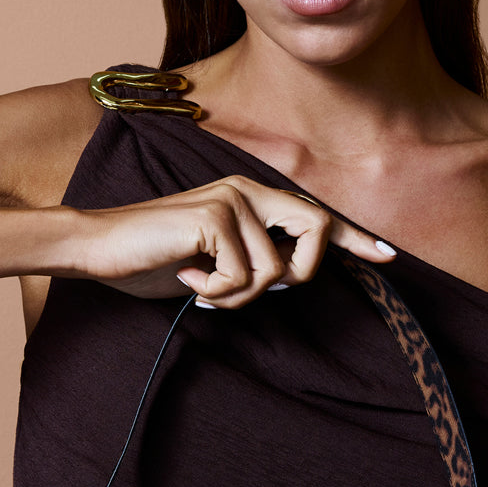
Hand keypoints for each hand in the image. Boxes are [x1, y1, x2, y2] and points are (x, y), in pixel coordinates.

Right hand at [66, 175, 394, 304]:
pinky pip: (244, 275)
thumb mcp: (215, 264)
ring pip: (275, 269)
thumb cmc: (155, 259)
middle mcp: (248, 190)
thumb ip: (255, 263)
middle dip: (297, 275)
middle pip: (316, 230)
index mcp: (251, 198)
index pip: (314, 217)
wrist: (99, 248)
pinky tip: (187, 278)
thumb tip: (289, 278)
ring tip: (203, 288)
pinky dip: (217, 292)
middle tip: (247, 290)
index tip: (388, 257)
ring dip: (239, 296)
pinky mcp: (215, 215)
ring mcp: (232, 198)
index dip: (353, 238)